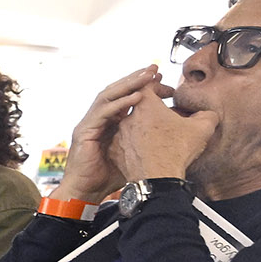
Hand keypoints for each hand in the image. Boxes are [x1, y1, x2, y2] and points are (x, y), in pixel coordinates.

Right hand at [51, 66, 172, 204]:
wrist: (86, 192)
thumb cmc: (109, 175)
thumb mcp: (136, 153)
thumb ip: (149, 140)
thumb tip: (177, 135)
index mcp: (111, 121)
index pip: (126, 96)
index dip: (144, 87)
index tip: (163, 82)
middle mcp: (99, 118)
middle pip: (117, 90)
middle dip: (137, 78)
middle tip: (156, 68)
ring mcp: (90, 123)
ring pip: (108, 95)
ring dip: (128, 84)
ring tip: (146, 77)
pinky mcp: (83, 131)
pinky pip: (102, 112)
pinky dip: (119, 103)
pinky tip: (135, 97)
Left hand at [107, 84, 217, 186]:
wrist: (157, 181)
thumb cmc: (176, 152)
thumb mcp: (202, 128)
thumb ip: (206, 115)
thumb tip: (208, 115)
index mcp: (145, 105)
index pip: (147, 84)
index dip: (159, 85)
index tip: (167, 92)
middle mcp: (128, 118)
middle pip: (138, 106)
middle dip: (153, 108)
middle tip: (165, 114)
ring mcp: (119, 135)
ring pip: (131, 125)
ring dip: (144, 126)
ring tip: (159, 135)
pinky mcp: (115, 152)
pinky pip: (125, 142)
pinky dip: (135, 143)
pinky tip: (148, 149)